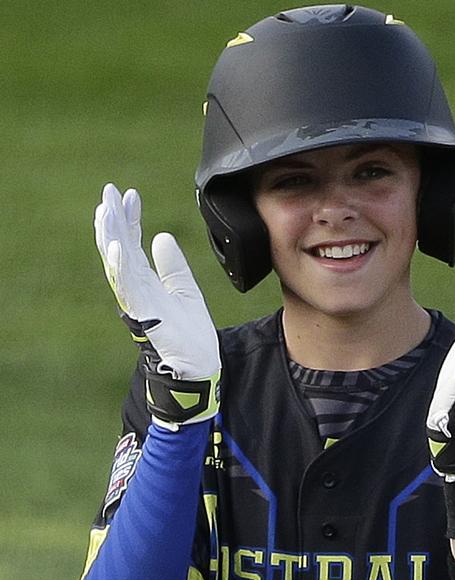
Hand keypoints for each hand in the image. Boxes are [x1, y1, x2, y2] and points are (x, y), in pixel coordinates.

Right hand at [94, 183, 220, 424]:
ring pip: (117, 264)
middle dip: (113, 220)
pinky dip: (121, 267)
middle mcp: (137, 290)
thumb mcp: (185, 290)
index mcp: (146, 283)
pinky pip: (129, 288)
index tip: (129, 195)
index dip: (130, 219)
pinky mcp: (145, 315)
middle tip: (108, 192)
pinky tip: (118, 247)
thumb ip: (173, 266)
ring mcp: (138, 302)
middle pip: (119, 249)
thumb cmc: (190, 333)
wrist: (199, 364)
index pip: (132, 244)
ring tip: (106, 210)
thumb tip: (161, 237)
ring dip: (110, 237)